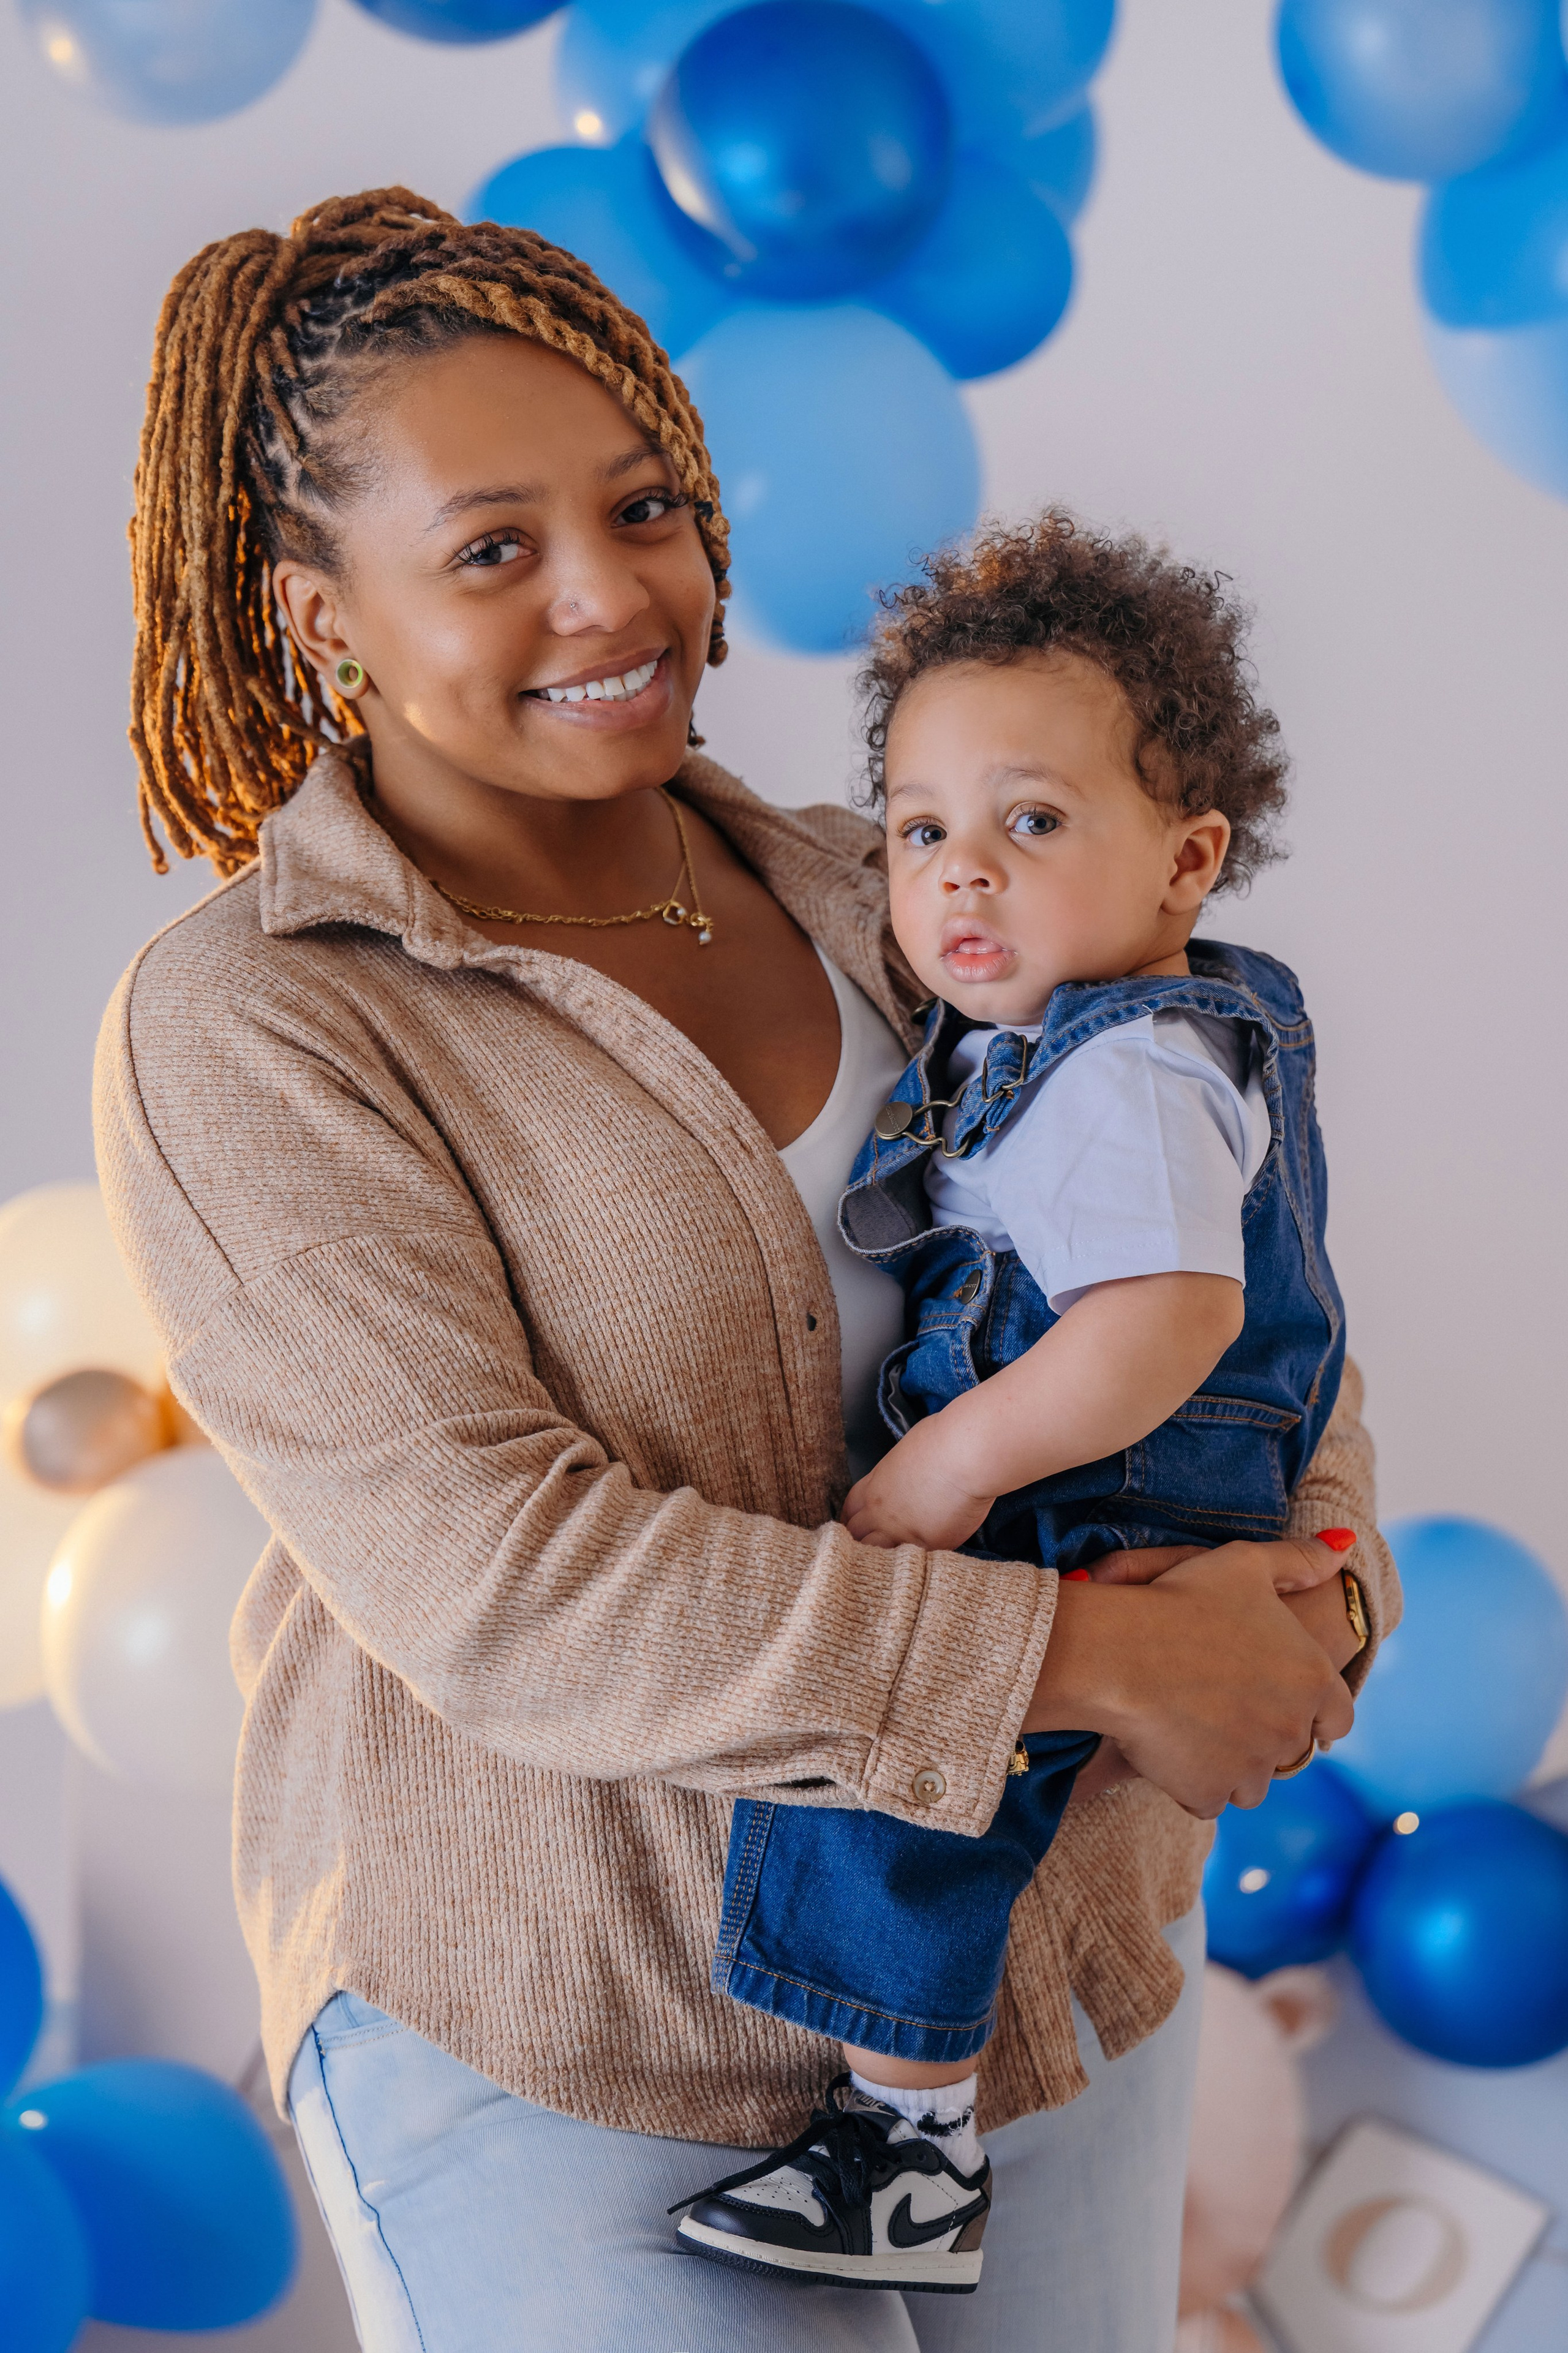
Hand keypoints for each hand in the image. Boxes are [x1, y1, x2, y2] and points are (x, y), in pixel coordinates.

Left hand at [843, 1419, 995, 1550]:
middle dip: (861, 1543)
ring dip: (880, 1559)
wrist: (964, 1456)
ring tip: (891, 1563)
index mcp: (874, 1486)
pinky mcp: (927, 1547)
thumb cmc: (941, 1442)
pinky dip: (913, 1565)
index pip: (850, 1511)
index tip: (859, 1527)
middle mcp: (881, 1513)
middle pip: (856, 1537)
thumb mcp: (906, 1453)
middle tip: (871, 1549)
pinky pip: (912, 1563)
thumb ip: (898, 1473)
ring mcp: (901, 1533)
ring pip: (876, 1556)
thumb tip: (905, 1477)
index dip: (852, 1521)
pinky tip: (918, 1565)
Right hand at [1024, 1541, 1355, 1818]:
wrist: (1120, 1651)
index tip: (1283, 1704)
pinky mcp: (1211, 1792)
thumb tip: (1347, 1544)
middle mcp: (1293, 1730)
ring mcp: (1253, 1767)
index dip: (1313, 1713)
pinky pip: (1209, 1798)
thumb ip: (1300, 1559)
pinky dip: (1193, 1782)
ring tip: (1194, 1730)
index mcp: (1312, 1678)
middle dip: (1262, 1735)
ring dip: (1231, 1765)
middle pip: (1289, 1751)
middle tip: (1222, 1709)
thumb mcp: (1245, 1564)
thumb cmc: (1182, 1600)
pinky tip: (1169, 1749)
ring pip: (1251, 1782)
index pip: (1337, 1718)